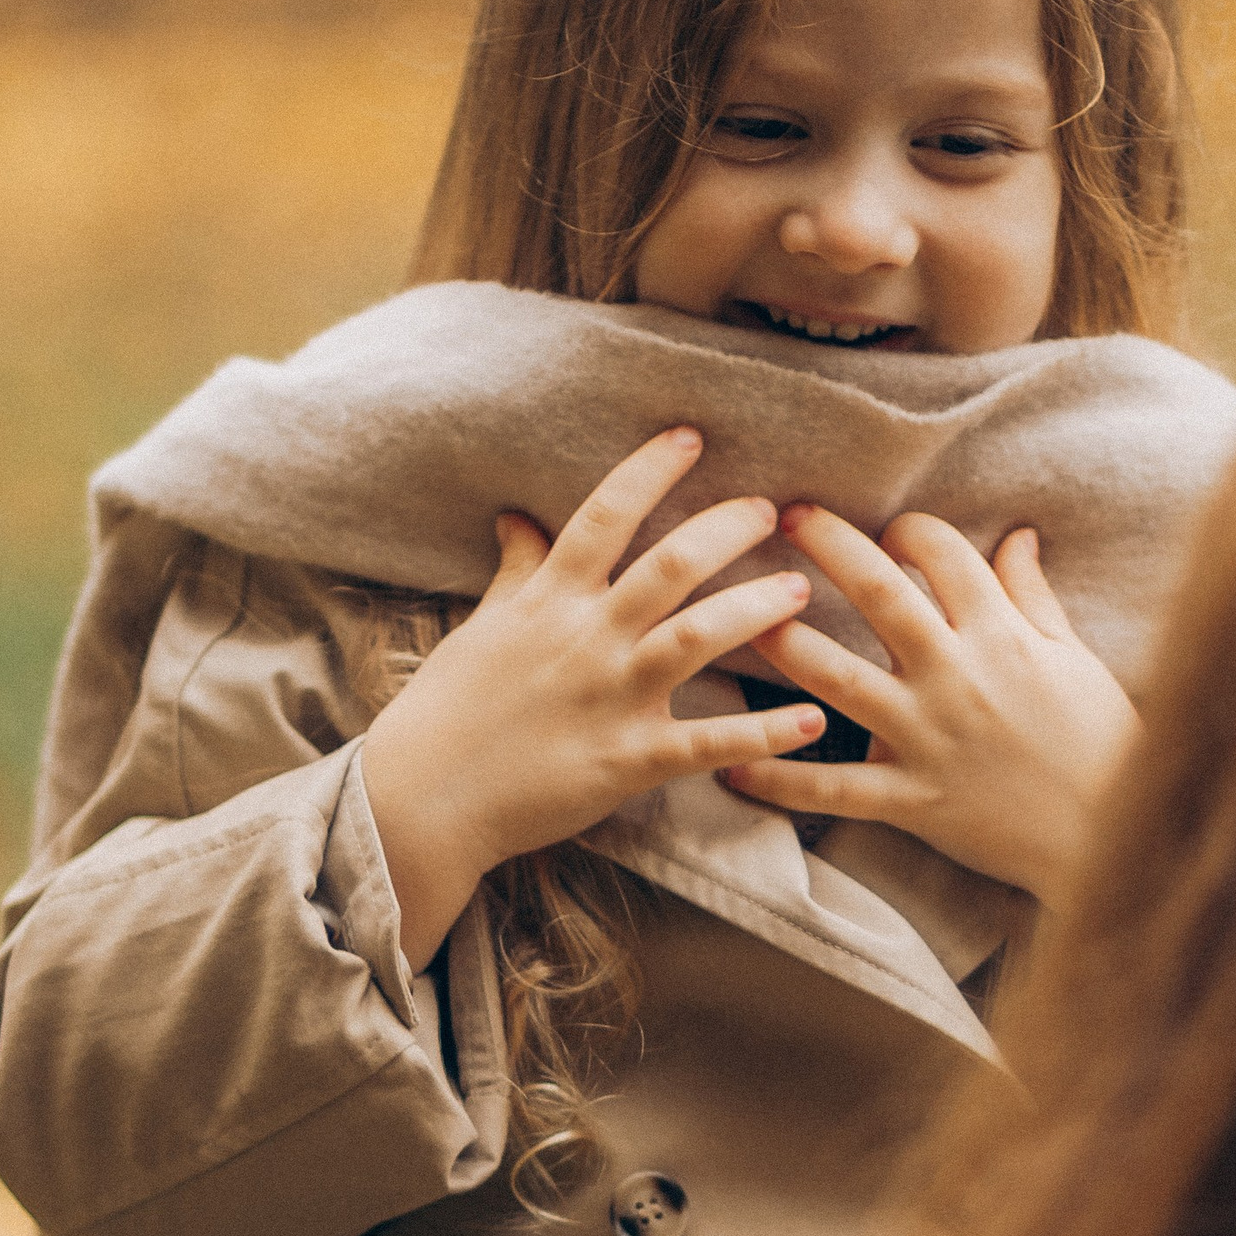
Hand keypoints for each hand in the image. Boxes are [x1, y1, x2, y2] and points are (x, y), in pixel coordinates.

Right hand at [359, 427, 824, 965]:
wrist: (423, 798)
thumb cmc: (450, 709)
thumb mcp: (484, 627)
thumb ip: (517, 570)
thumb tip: (518, 515)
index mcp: (550, 599)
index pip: (606, 514)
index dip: (651, 470)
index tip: (692, 437)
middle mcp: (587, 638)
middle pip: (672, 565)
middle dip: (728, 530)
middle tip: (771, 510)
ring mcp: (612, 697)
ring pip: (699, 637)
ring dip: (757, 610)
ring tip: (800, 591)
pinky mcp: (629, 760)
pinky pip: (709, 742)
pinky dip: (765, 734)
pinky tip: (813, 721)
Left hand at [725, 508, 1138, 906]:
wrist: (1111, 836)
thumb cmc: (1099, 741)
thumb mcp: (1073, 657)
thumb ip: (1032, 596)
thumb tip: (1017, 535)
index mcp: (1001, 634)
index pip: (942, 553)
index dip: (909, 527)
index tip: (889, 527)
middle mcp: (955, 676)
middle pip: (876, 591)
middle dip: (825, 543)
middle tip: (784, 513)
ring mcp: (927, 738)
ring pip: (836, 678)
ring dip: (781, 644)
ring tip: (734, 618)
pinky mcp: (912, 800)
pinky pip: (832, 788)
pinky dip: (778, 778)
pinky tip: (730, 764)